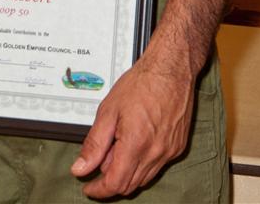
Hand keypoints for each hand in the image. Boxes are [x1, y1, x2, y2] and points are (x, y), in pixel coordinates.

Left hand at [70, 53, 194, 198]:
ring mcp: (169, 152)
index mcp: (136, 144)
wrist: (171, 68)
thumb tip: (80, 168)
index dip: (99, 190)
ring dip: (127, 172)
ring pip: (144, 178)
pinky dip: (142, 163)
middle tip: (99, 165)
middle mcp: (155, 153)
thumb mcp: (109, 110)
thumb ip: (94, 144)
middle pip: (129, 185)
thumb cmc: (142, 83)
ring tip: (117, 146)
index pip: (115, 184)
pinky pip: (157, 167)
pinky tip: (135, 143)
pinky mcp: (178, 147)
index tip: (89, 187)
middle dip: (111, 181)